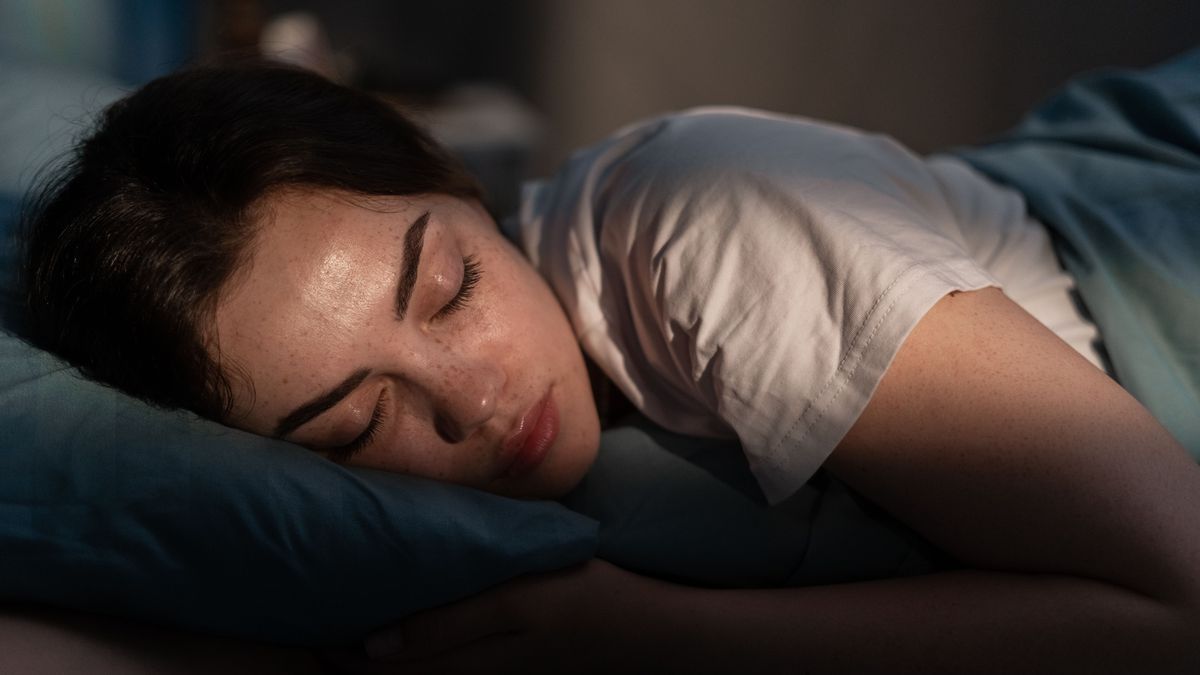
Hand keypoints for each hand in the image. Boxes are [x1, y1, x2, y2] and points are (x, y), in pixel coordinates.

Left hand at [322, 559, 687, 674]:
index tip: (305, 627)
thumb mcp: (520, 602)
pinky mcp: (509, 665)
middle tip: (316, 624)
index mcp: (466, 665)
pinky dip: (418, 654)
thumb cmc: (587, 602)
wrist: (651, 631)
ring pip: (421, 674)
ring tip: (349, 629)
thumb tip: (375, 644)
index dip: (339, 655)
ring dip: (381, 660)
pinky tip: (411, 632)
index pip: (383, 671)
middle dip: (351, 661)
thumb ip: (450, 622)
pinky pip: (448, 667)